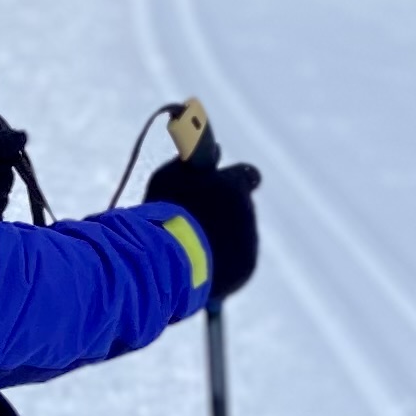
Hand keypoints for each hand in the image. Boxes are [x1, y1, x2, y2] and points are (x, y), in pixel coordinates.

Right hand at [144, 149, 261, 301]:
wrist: (169, 258)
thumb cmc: (166, 212)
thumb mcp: (171, 177)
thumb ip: (193, 162)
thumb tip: (214, 148)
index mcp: (234, 184)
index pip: (247, 175)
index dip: (235, 182)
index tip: (223, 188)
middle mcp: (247, 210)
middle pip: (241, 209)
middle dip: (225, 213)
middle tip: (197, 223)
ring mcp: (249, 240)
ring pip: (239, 236)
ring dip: (222, 238)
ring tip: (191, 248)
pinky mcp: (245, 267)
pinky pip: (236, 261)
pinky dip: (222, 261)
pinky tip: (198, 264)